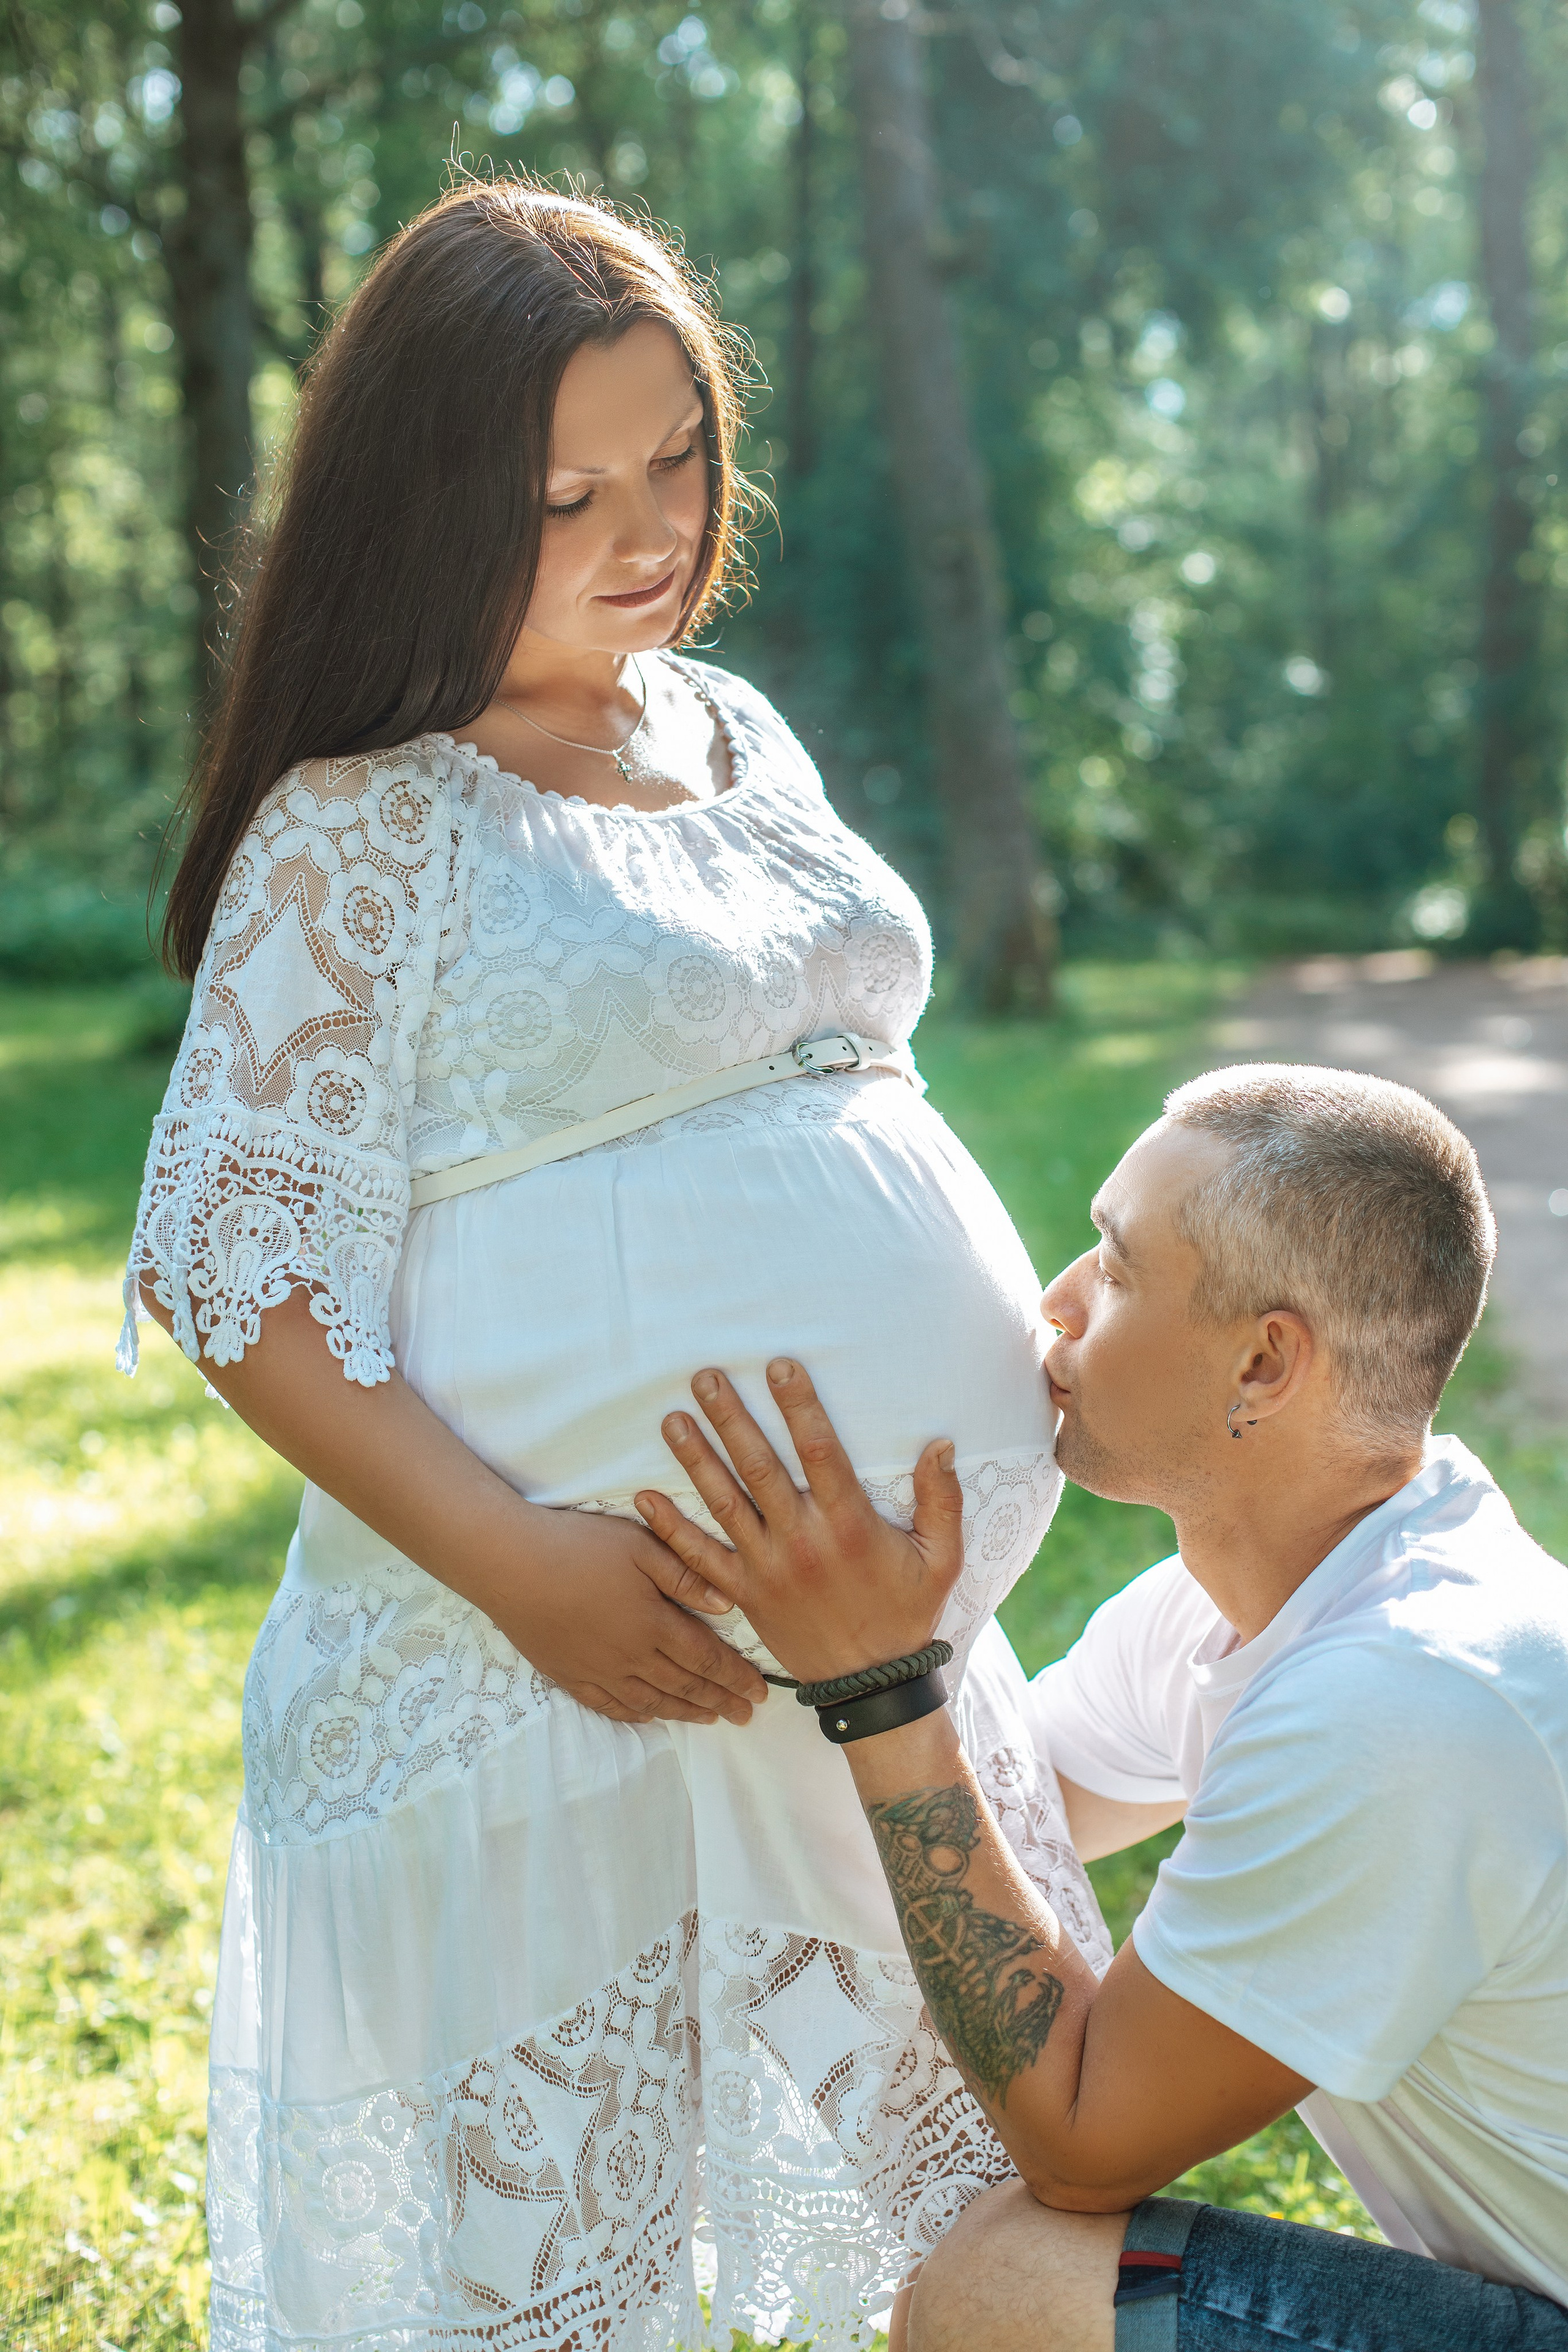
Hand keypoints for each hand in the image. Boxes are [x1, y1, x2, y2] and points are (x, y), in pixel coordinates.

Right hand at [504, 1502, 768, 1725]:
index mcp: (653, 1623)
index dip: (737, 1677)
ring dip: (686, 1712)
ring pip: (652, 1701)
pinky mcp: (569, 1674)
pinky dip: (637, 1714)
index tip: (761, 1692)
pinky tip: (650, 1716)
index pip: (707, 1658)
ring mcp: (598, 1670)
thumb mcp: (640, 1546)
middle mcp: (631, 1656)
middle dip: (721, 1701)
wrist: (510, 1565)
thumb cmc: (578, 1546)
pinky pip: (610, 1705)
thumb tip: (728, 1605)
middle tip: (747, 1716)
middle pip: (685, 1685)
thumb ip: (685, 1576)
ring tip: (711, 1720)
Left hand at [634, 1358, 964, 1684]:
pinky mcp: (745, 1595)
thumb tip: (941, 1444)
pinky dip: (670, 1530)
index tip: (779, 1366)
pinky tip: (644, 1499)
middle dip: (731, 1419)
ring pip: (724, 1504)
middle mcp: (802, 1542)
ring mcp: (768, 1569)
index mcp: (850, 1526)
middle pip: (759, 1469)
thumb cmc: (907, 1613)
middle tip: (705, 1378)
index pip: (820, 1452)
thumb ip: (942, 1500)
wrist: (871, 1684)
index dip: (799, 1406)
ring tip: (671, 1420)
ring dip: (695, 1460)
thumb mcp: (942, 1559)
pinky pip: (700, 1560)